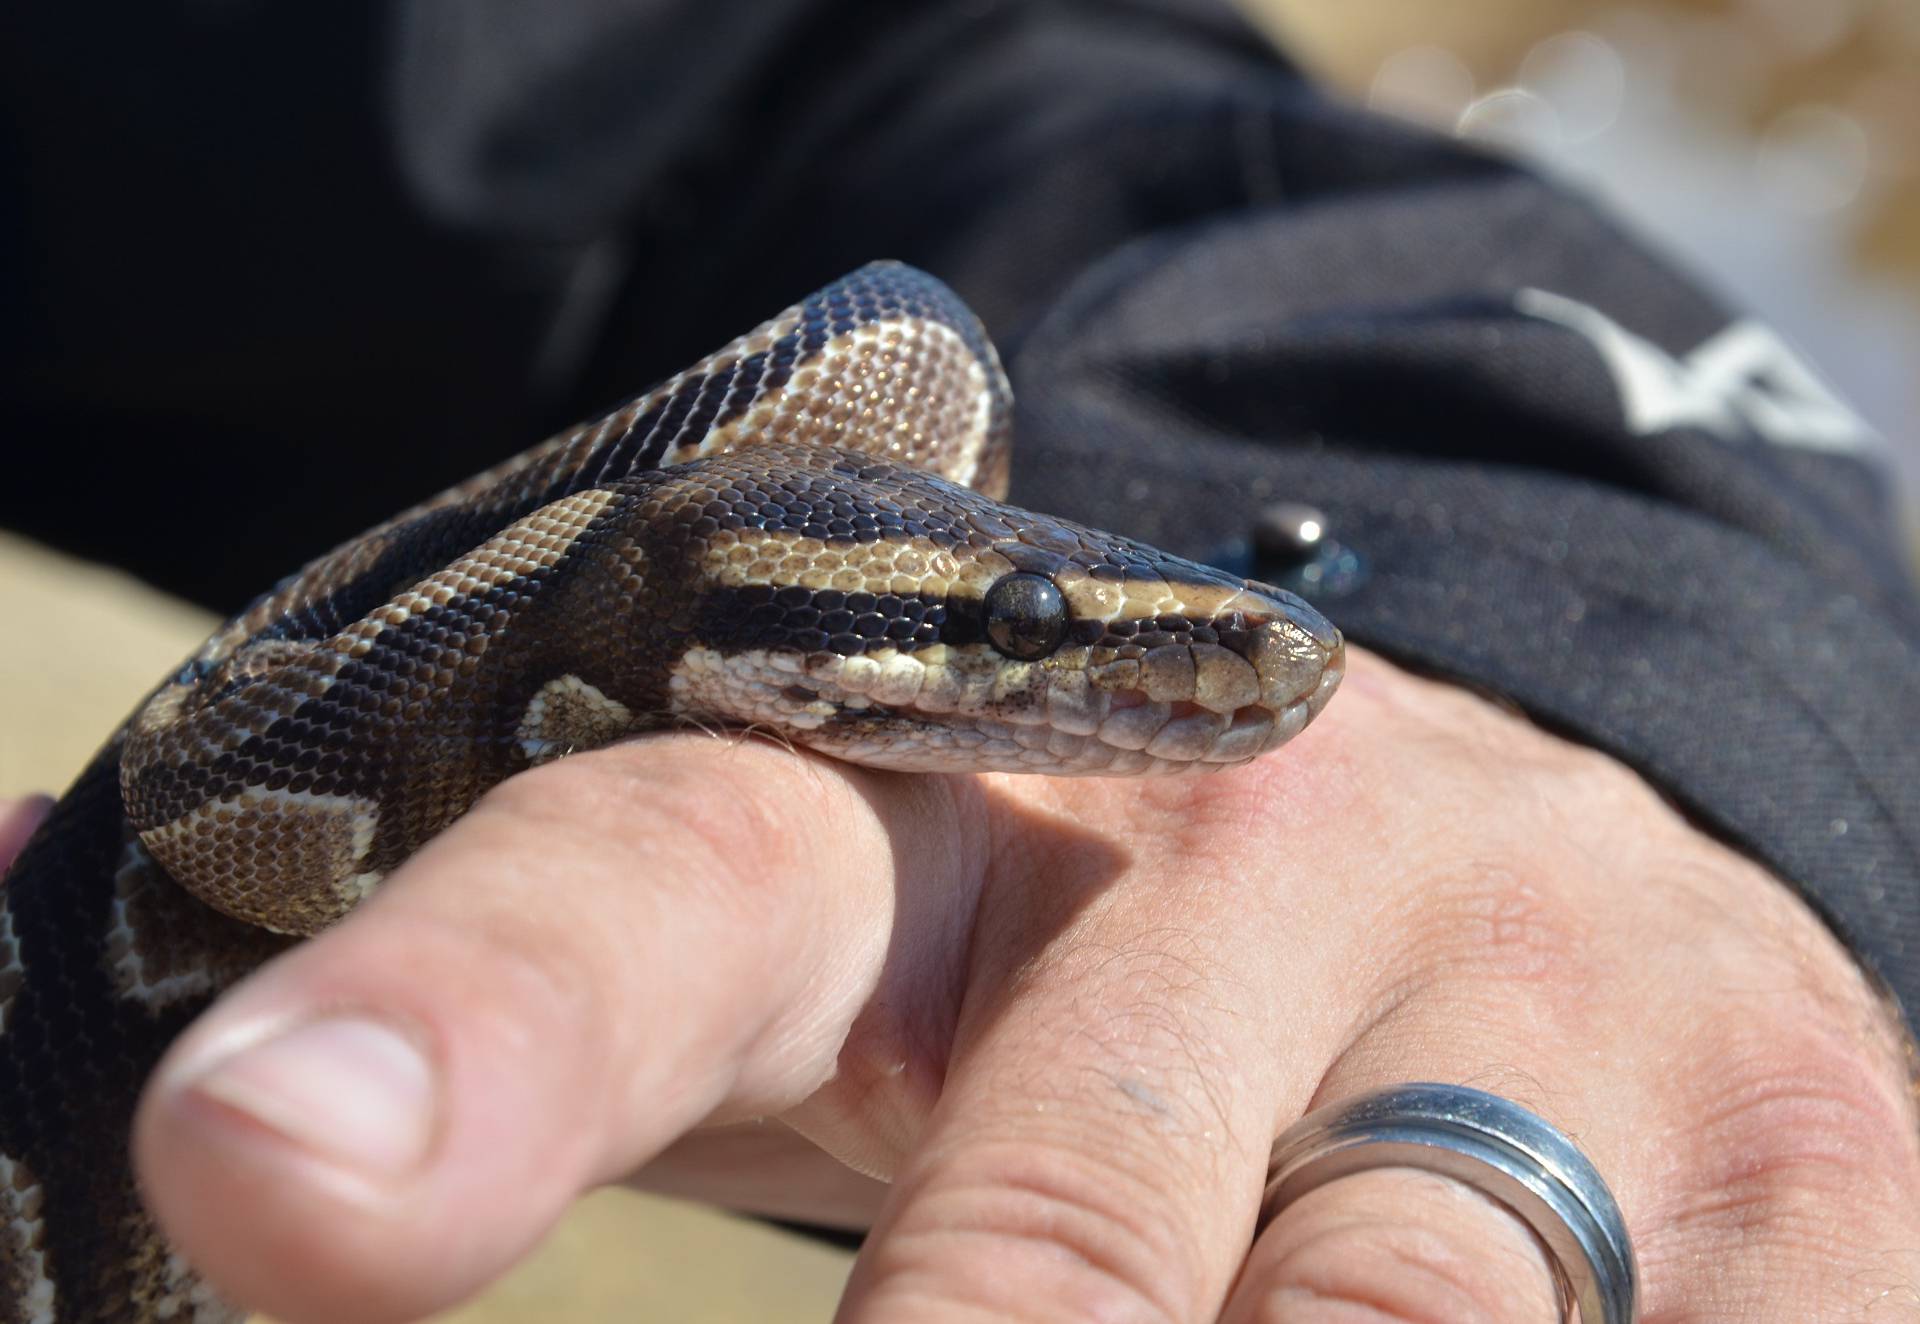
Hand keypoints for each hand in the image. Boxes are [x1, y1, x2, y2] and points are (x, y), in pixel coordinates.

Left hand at [72, 649, 1916, 1321]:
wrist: (1519, 825)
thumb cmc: (1089, 955)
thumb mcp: (857, 983)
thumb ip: (590, 1045)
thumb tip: (238, 1166)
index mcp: (942, 805)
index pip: (662, 891)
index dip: (462, 1040)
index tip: (267, 1172)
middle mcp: (1247, 852)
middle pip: (1041, 1260)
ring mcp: (1555, 982)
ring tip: (1206, 1305)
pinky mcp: (1822, 1128)